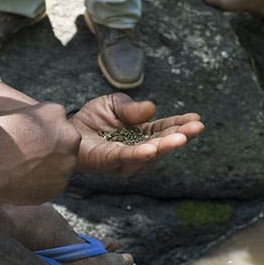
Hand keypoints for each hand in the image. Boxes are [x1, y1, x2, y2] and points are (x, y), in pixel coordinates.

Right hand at [0, 102, 80, 203]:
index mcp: (58, 114)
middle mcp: (70, 139)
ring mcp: (66, 166)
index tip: (29, 138)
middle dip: (51, 150)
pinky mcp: (58, 188)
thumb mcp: (21, 112)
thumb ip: (40, 116)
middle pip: (65, 145)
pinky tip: (22, 180)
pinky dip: (41, 184)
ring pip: (60, 167)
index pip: (58, 123)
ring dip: (47, 168)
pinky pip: (52, 185)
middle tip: (27, 154)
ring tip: (21, 168)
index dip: (43, 132)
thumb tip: (45, 126)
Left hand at [69, 93, 203, 175]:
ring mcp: (126, 158)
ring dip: (165, 146)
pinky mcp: (109, 161)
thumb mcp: (114, 103)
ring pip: (150, 153)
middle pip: (163, 143)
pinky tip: (152, 149)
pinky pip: (127, 158)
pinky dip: (140, 154)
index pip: (166, 129)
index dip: (181, 125)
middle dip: (180, 136)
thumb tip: (152, 109)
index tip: (197, 120)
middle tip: (196, 128)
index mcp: (142, 132)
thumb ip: (132, 107)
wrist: (66, 127)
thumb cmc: (92, 117)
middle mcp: (138, 147)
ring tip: (180, 138)